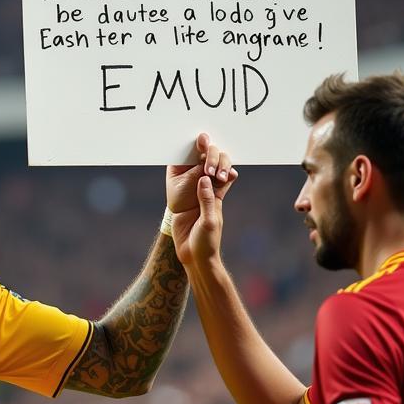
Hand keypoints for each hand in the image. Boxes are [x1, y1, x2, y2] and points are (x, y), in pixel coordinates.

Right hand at [165, 133, 236, 266]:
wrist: (195, 258)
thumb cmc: (206, 243)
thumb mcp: (209, 222)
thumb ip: (207, 200)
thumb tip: (205, 178)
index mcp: (218, 195)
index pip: (223, 170)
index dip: (219, 159)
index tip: (209, 152)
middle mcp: (209, 192)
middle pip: (211, 165)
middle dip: (209, 154)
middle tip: (202, 145)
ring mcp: (195, 195)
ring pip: (198, 170)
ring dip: (196, 158)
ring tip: (193, 144)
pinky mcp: (184, 201)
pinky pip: (185, 181)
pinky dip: (184, 169)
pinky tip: (179, 160)